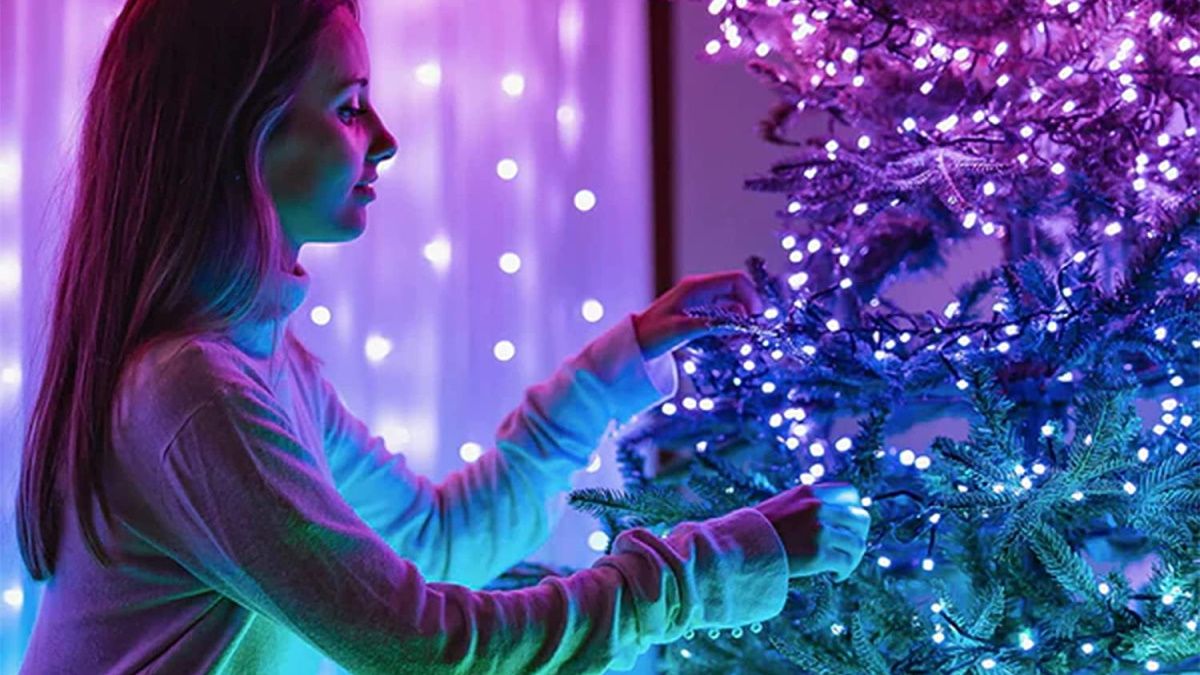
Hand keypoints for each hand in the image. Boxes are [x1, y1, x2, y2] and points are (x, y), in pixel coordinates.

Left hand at [632, 271, 765, 359]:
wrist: (635, 341)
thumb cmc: (652, 334)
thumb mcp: (682, 329)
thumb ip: (712, 324)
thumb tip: (740, 322)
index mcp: (696, 287)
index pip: (735, 280)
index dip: (751, 295)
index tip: (757, 317)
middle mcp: (700, 289)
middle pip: (736, 291)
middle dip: (748, 309)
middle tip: (751, 332)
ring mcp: (700, 300)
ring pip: (731, 304)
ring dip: (739, 320)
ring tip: (738, 341)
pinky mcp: (698, 312)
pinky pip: (722, 314)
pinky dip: (730, 325)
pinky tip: (728, 340)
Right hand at [752, 482, 869, 582]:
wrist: (738, 548)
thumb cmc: (758, 531)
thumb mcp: (783, 506)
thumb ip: (807, 506)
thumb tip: (833, 519)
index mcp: (809, 492)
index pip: (850, 493)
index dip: (854, 510)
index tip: (848, 526)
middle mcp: (818, 507)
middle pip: (861, 518)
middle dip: (858, 535)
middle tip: (848, 550)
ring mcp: (820, 530)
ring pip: (857, 543)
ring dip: (853, 557)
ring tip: (841, 566)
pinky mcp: (818, 554)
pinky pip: (846, 563)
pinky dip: (844, 571)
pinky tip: (835, 576)